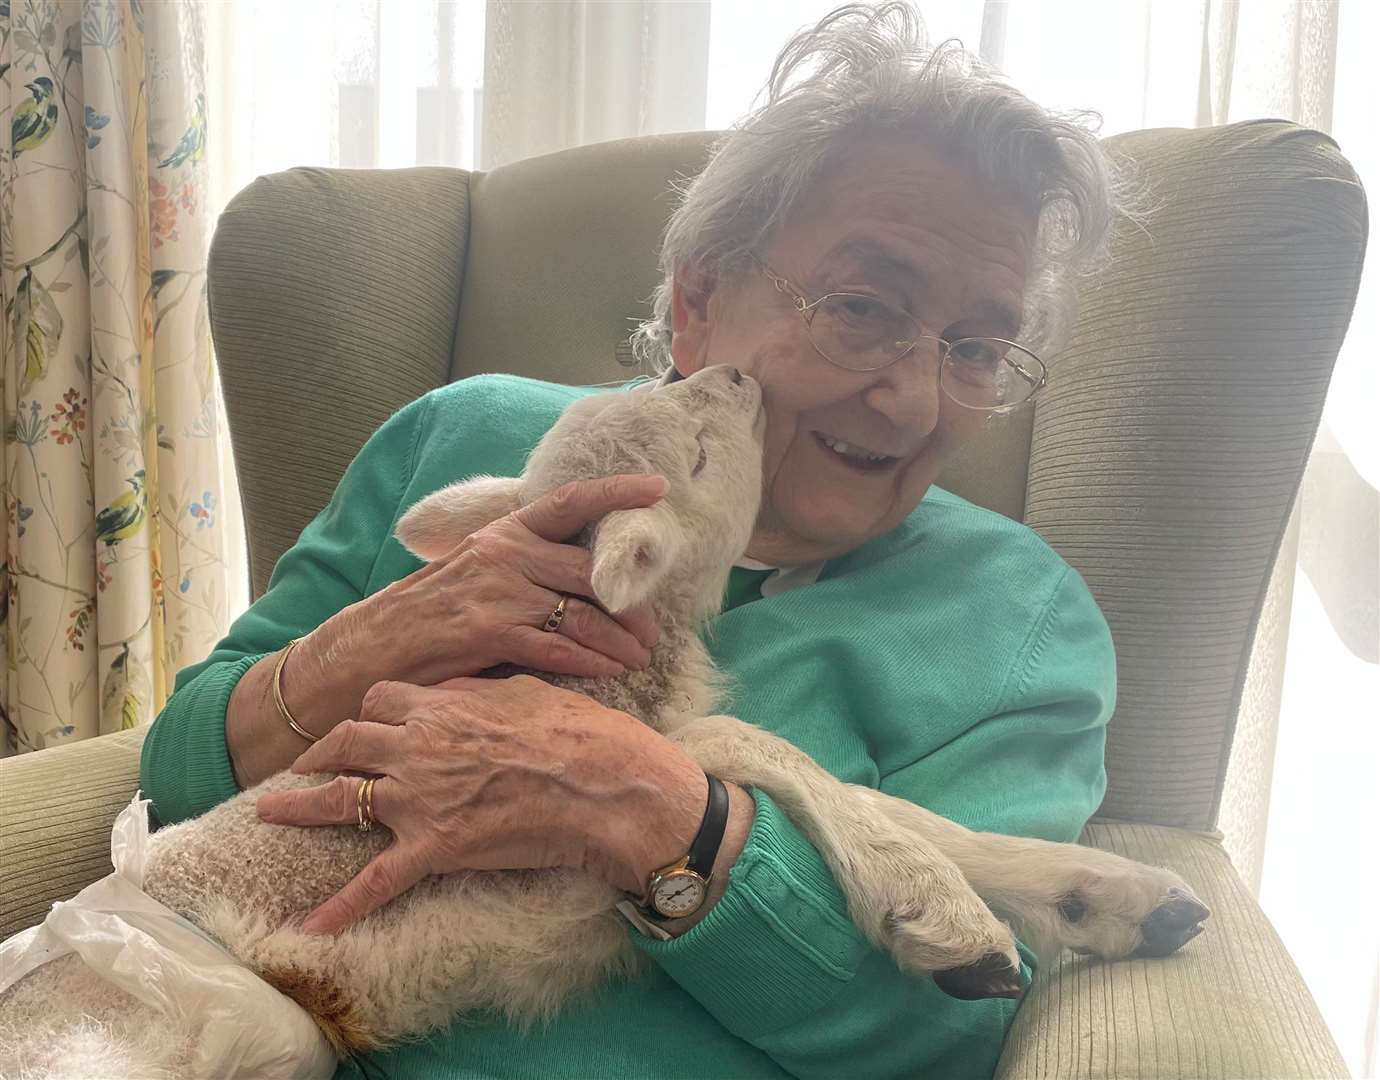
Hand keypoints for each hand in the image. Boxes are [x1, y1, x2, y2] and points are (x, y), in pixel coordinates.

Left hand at [255, 675, 707, 934]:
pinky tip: (312, 926)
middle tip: (300, 762)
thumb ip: (476, 689)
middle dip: (319, 750)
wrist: (604, 785)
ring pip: (341, 801)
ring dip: (300, 807)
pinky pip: (375, 882)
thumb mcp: (524, 689)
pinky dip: (340, 906)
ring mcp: (419, 799)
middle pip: (346, 741)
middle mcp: (416, 747)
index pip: (380, 698)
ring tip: (268, 811)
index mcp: (441, 705)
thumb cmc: (578, 733)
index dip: (368, 710)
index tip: (364, 720)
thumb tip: (454, 687)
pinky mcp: (433, 849)